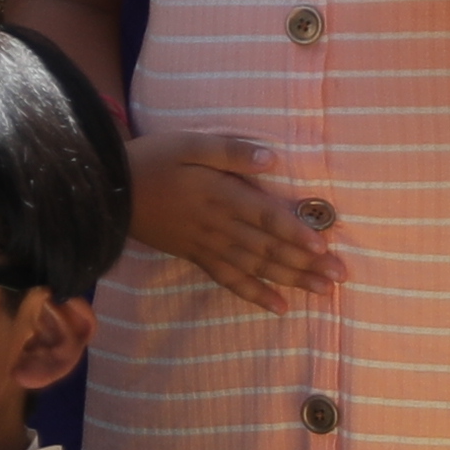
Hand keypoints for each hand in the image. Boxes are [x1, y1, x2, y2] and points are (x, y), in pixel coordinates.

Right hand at [130, 136, 336, 311]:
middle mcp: (218, 226)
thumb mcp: (190, 144)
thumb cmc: (154, 160)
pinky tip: (278, 306)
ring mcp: (207, 245)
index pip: (264, 216)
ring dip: (290, 280)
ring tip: (323, 292)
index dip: (294, 232)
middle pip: (268, 248)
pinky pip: (229, 280)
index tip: (322, 246)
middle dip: (305, 264)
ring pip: (256, 267)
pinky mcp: (197, 257)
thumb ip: (230, 151)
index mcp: (220, 195)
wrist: (110, 191)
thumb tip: (270, 159)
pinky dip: (255, 294)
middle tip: (339, 277)